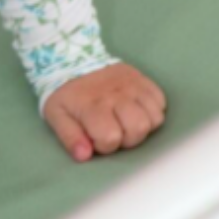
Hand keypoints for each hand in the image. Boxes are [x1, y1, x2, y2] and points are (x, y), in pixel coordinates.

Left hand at [43, 62, 166, 160]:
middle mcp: (116, 94)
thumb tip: (84, 156)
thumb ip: (70, 138)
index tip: (96, 138)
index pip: (111, 138)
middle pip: (138, 128)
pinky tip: (136, 110)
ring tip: (127, 122)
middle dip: (127, 139)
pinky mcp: (143, 79)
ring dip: (142, 126)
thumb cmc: (68, 95)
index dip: (104, 145)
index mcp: (92, 105)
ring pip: (155, 117)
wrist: (76, 62)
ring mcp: (133, 85)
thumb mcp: (57, 116)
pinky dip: (152, 111)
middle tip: (114, 132)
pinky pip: (161, 102)